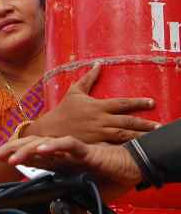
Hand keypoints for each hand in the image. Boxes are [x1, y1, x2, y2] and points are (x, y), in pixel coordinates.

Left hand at [0, 135, 141, 200]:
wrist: (130, 167)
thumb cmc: (107, 176)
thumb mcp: (82, 193)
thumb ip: (68, 201)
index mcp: (58, 160)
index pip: (30, 154)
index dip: (13, 154)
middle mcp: (60, 152)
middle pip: (30, 145)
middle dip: (10, 149)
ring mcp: (71, 149)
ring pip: (43, 143)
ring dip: (25, 150)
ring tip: (11, 158)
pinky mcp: (85, 150)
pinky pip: (67, 144)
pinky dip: (53, 145)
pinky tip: (41, 149)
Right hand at [31, 64, 157, 143]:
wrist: (52, 130)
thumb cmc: (64, 110)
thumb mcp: (74, 91)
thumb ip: (88, 78)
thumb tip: (98, 64)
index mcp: (97, 106)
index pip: (121, 103)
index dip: (137, 103)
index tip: (152, 102)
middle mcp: (101, 120)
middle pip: (127, 122)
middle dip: (145, 123)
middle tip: (160, 126)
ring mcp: (100, 134)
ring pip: (124, 135)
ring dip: (140, 136)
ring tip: (154, 137)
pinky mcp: (97, 144)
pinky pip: (115, 146)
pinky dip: (127, 146)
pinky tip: (138, 148)